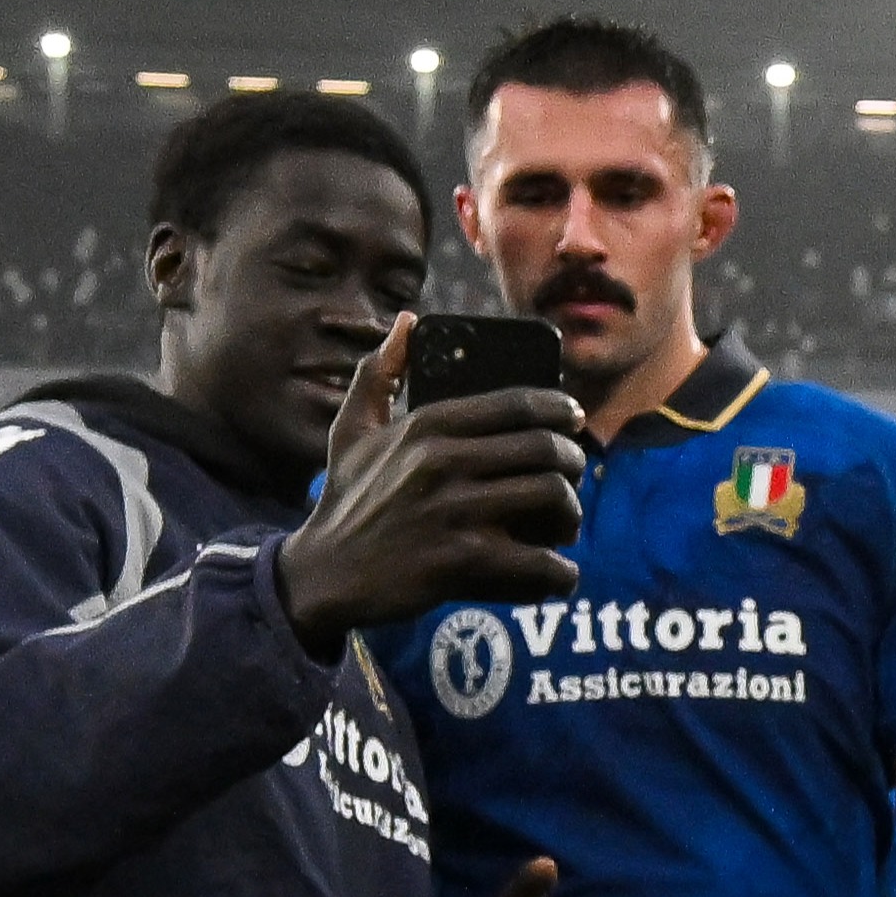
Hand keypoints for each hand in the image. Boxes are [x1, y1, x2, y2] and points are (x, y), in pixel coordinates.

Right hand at [279, 323, 590, 646]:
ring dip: (570, 514)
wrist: (323, 576)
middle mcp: (442, 462)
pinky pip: (541, 563)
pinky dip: (558, 572)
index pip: (518, 403)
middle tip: (571, 477)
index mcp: (426, 426)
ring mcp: (454, 512)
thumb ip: (377, 374)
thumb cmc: (347, 500)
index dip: (559, 408)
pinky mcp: (462, 561)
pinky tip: (555, 572)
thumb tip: (407, 320)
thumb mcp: (352, 431)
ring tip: (562, 524)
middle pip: (546, 449)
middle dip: (572, 463)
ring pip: (553, 498)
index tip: (572, 419)